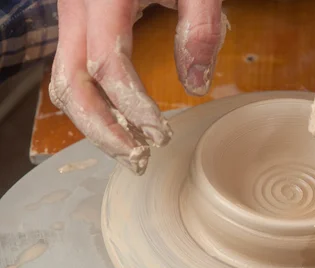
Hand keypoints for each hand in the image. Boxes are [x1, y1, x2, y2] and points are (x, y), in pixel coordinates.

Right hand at [49, 0, 227, 173]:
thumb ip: (200, 26)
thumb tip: (197, 84)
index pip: (107, 67)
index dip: (133, 106)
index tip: (162, 132)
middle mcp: (76, 10)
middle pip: (70, 86)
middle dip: (102, 130)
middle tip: (139, 157)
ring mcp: (71, 17)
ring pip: (64, 83)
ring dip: (94, 124)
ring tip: (131, 149)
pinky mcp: (79, 23)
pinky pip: (74, 70)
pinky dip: (94, 103)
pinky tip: (122, 120)